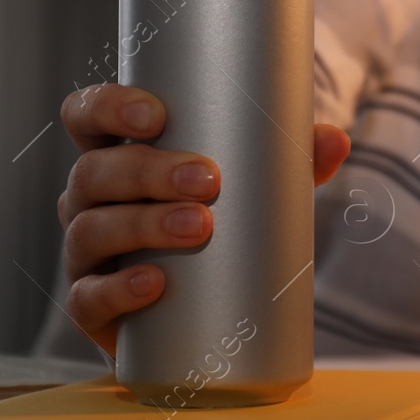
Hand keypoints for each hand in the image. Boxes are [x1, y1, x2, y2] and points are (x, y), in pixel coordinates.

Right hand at [57, 83, 350, 358]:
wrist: (202, 313)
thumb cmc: (219, 224)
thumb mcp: (254, 185)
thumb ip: (290, 158)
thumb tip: (336, 140)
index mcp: (116, 155)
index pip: (86, 117)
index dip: (107, 106)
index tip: (156, 114)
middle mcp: (88, 200)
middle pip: (93, 172)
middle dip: (148, 170)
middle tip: (209, 179)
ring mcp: (84, 254)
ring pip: (90, 230)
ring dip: (143, 224)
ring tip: (198, 227)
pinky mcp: (92, 307)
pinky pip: (87, 299)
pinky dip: (119, 291)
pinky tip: (154, 283)